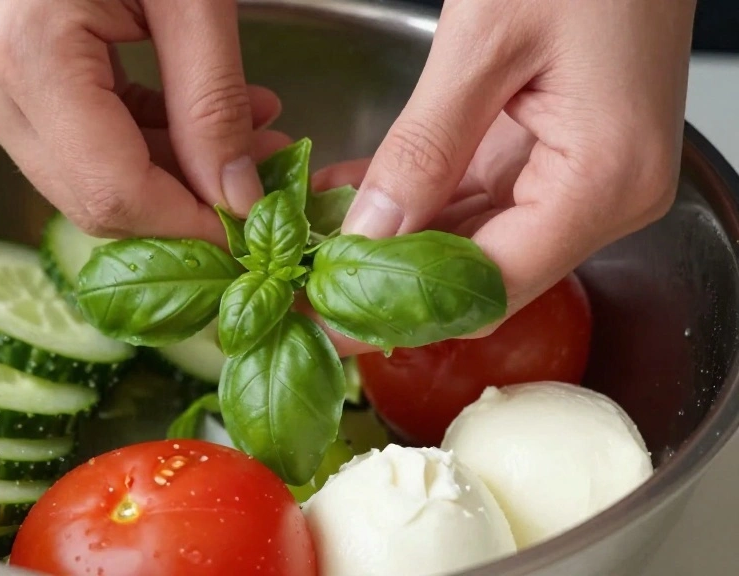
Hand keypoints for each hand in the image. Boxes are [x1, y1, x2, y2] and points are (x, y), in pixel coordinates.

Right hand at [0, 0, 289, 245]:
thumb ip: (214, 103)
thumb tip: (237, 196)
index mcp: (26, 51)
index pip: (113, 192)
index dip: (189, 227)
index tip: (253, 233)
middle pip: (92, 198)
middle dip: (184, 206)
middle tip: (259, 186)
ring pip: (85, 179)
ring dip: (172, 174)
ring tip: (248, 139)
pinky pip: (75, 142)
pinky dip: (143, 142)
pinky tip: (201, 122)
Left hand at [313, 0, 696, 352]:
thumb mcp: (486, 42)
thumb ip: (424, 147)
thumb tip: (369, 235)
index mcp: (602, 180)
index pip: (489, 287)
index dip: (400, 311)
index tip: (326, 317)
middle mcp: (604, 195)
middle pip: (482, 277)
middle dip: (389, 283)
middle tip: (308, 284)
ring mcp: (583, 175)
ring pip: (474, 242)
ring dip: (396, 243)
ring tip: (317, 242)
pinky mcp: (561, 151)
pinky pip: (479, 195)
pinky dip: (418, 200)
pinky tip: (357, 195)